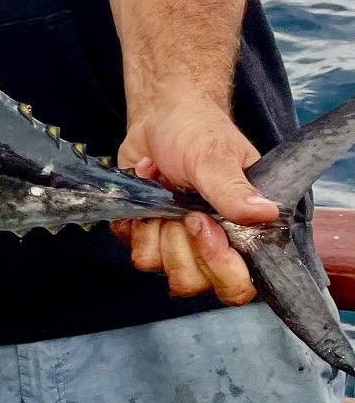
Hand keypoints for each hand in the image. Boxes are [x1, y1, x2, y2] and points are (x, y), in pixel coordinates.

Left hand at [113, 98, 278, 305]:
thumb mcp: (215, 157)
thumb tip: (266, 214)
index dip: (218, 265)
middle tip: (184, 209)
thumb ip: (233, 190)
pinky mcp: (146, 237)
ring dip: (157, 231)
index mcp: (243, 233)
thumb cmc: (197, 132)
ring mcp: (176, 245)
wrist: (161, 118)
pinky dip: (136, 221)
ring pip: (160, 268)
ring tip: (165, 195)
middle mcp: (211, 247)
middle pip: (195, 283)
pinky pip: (135, 249)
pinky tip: (148, 194)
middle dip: (182, 245)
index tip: (202, 223)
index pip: (238, 284)